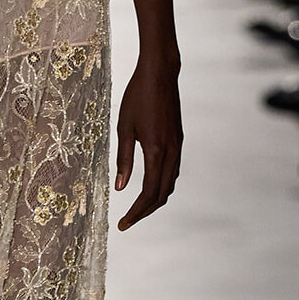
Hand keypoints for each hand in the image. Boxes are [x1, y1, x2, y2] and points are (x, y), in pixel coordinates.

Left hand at [115, 53, 182, 230]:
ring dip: (155, 200)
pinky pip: (173, 171)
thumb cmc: (138, 97)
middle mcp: (171, 153)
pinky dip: (162, 185)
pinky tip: (150, 185)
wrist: (160, 74)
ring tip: (137, 208)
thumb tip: (120, 188)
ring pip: (170, 184)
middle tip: (127, 222)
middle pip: (162, 194)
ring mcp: (177, 147)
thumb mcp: (124, 128)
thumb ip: (123, 159)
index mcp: (156, 151)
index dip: (136, 213)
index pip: (148, 193)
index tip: (122, 225)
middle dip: (145, 212)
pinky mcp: (178, 141)